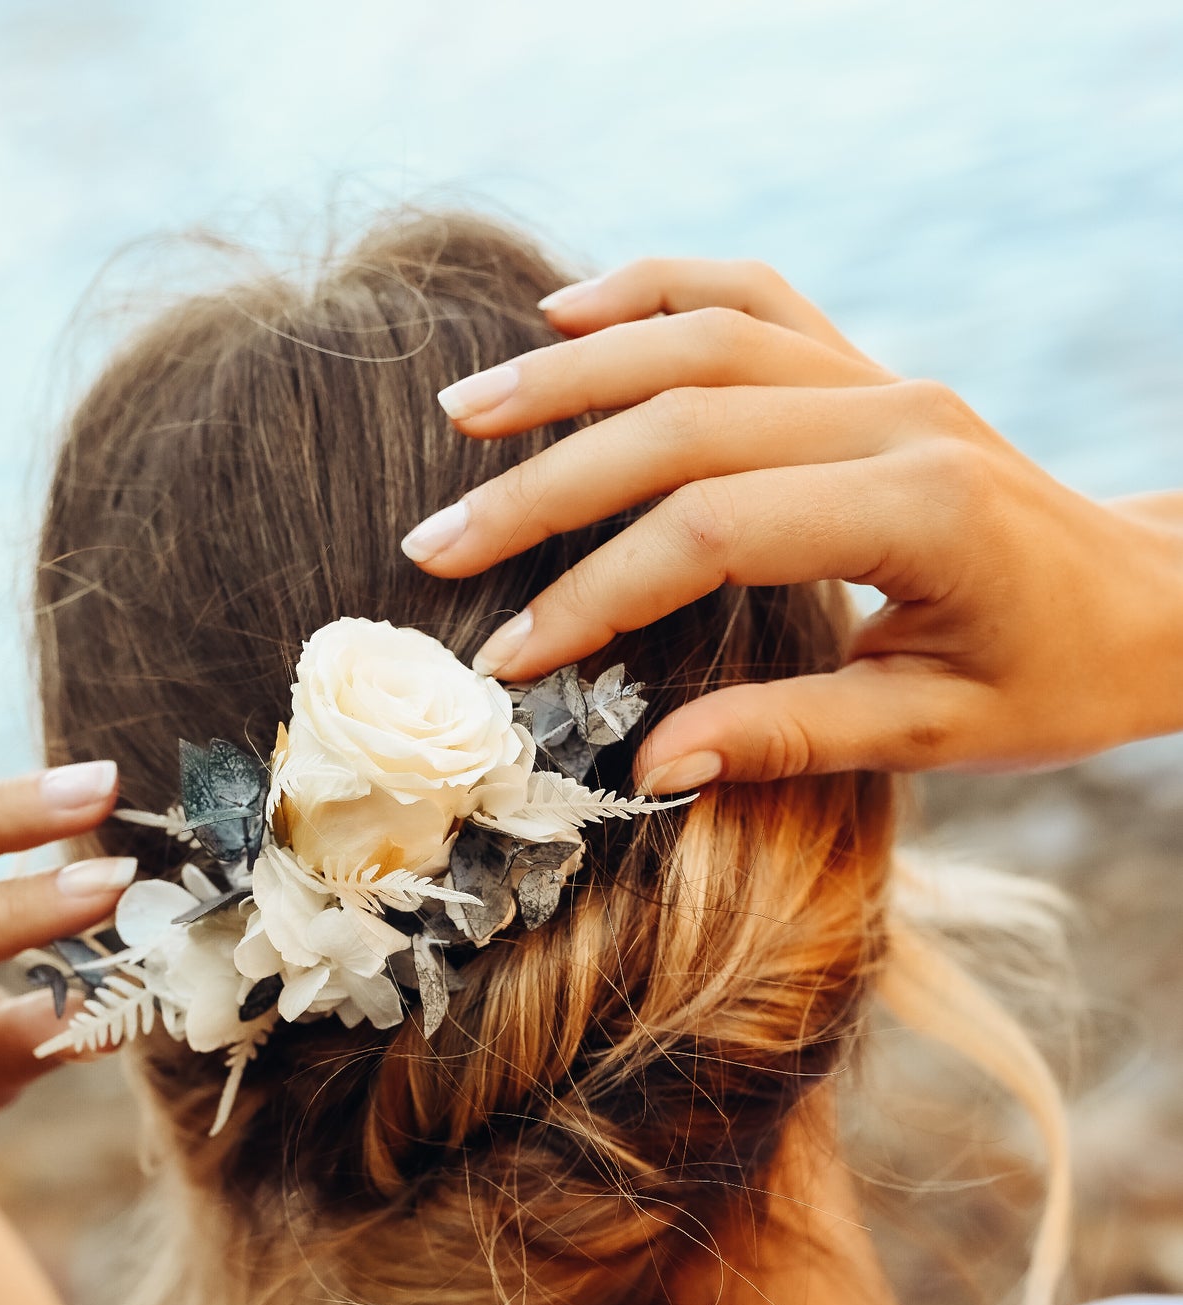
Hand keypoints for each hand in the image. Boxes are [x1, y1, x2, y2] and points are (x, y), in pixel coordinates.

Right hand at [402, 259, 1182, 787]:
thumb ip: (790, 736)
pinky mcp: (869, 366)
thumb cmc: (1053, 681)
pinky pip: (751, 298)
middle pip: (683, 420)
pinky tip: (569, 310)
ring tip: (464, 414)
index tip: (511, 659)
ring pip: (703, 338)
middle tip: (440, 544)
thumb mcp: (937, 734)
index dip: (598, 595)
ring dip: (573, 372)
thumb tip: (649, 766)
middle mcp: (895, 415)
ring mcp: (883, 375)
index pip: (714, 531)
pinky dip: (656, 290)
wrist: (1147, 600)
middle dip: (547, 486)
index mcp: (918, 511)